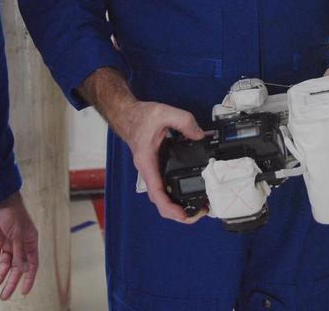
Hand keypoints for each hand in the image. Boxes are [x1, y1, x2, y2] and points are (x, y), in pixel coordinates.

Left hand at [0, 192, 38, 299]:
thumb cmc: (13, 212)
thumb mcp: (17, 234)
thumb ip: (19, 252)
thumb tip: (23, 270)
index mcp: (31, 241)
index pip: (32, 264)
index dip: (29, 278)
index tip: (24, 292)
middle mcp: (20, 244)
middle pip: (16, 268)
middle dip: (10, 282)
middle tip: (4, 295)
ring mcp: (7, 243)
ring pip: (4, 264)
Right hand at [117, 100, 205, 222]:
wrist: (129, 115)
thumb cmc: (140, 117)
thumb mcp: (164, 113)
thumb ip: (185, 122)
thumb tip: (200, 136)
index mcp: (147, 162)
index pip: (157, 192)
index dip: (170, 208)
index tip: (184, 215)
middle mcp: (148, 170)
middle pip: (160, 201)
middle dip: (178, 212)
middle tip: (199, 212)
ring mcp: (152, 171)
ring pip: (163, 196)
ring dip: (178, 205)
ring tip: (198, 206)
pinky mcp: (157, 168)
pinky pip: (165, 187)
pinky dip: (176, 195)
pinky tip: (189, 193)